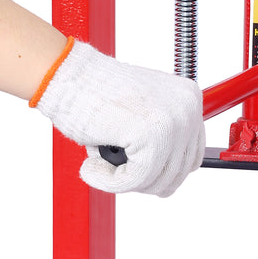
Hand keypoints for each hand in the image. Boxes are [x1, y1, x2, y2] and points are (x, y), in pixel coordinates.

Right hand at [34, 40, 204, 196]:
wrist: (66, 76)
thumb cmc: (95, 94)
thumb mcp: (144, 114)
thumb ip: (162, 138)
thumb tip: (168, 178)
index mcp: (189, 99)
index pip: (190, 157)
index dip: (161, 173)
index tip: (136, 172)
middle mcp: (188, 108)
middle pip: (177, 173)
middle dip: (144, 181)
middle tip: (115, 171)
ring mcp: (174, 122)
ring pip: (157, 181)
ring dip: (125, 182)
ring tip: (101, 166)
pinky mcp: (152, 135)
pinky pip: (136, 179)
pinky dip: (110, 182)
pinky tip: (92, 169)